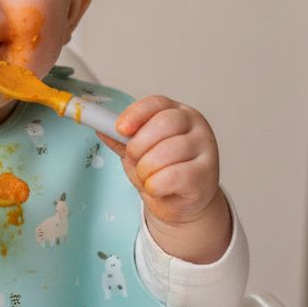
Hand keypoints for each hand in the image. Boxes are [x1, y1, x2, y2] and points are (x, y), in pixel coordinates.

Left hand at [98, 96, 230, 262]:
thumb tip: (101, 128)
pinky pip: (174, 176)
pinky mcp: (206, 174)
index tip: (120, 128)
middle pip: (164, 123)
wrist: (182, 203)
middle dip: (139, 145)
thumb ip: (121, 139)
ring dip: (146, 169)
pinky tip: (158, 188)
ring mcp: (206, 149)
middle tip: (135, 160)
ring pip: (167, 151)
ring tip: (148, 177)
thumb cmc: (162, 172)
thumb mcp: (138, 152)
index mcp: (178, 113)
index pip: (157, 103)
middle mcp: (196, 126)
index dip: (136, 114)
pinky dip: (156, 185)